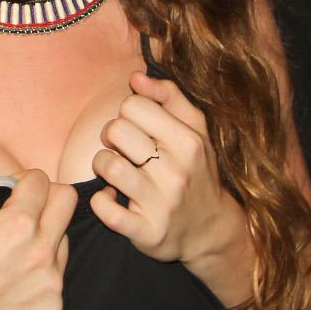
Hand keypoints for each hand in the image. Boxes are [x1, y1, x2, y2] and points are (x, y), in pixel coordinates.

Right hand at [0, 168, 73, 309]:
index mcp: (16, 225)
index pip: (40, 181)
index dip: (22, 179)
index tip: (11, 188)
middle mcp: (40, 253)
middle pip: (66, 202)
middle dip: (45, 197)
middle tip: (24, 206)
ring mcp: (49, 284)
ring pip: (63, 241)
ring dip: (45, 237)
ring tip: (16, 246)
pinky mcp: (50, 309)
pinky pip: (56, 278)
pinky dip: (40, 273)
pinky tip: (15, 276)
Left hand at [89, 73, 241, 266]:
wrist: (210, 229)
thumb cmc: (196, 171)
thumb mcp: (195, 130)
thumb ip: (169, 97)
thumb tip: (136, 77)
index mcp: (189, 142)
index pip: (134, 105)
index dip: (127, 113)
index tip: (136, 129)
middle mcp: (177, 172)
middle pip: (117, 131)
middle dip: (111, 137)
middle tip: (121, 149)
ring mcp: (162, 205)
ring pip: (109, 166)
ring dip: (102, 165)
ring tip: (113, 171)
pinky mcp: (146, 232)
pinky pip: (106, 210)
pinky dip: (100, 202)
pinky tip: (109, 197)